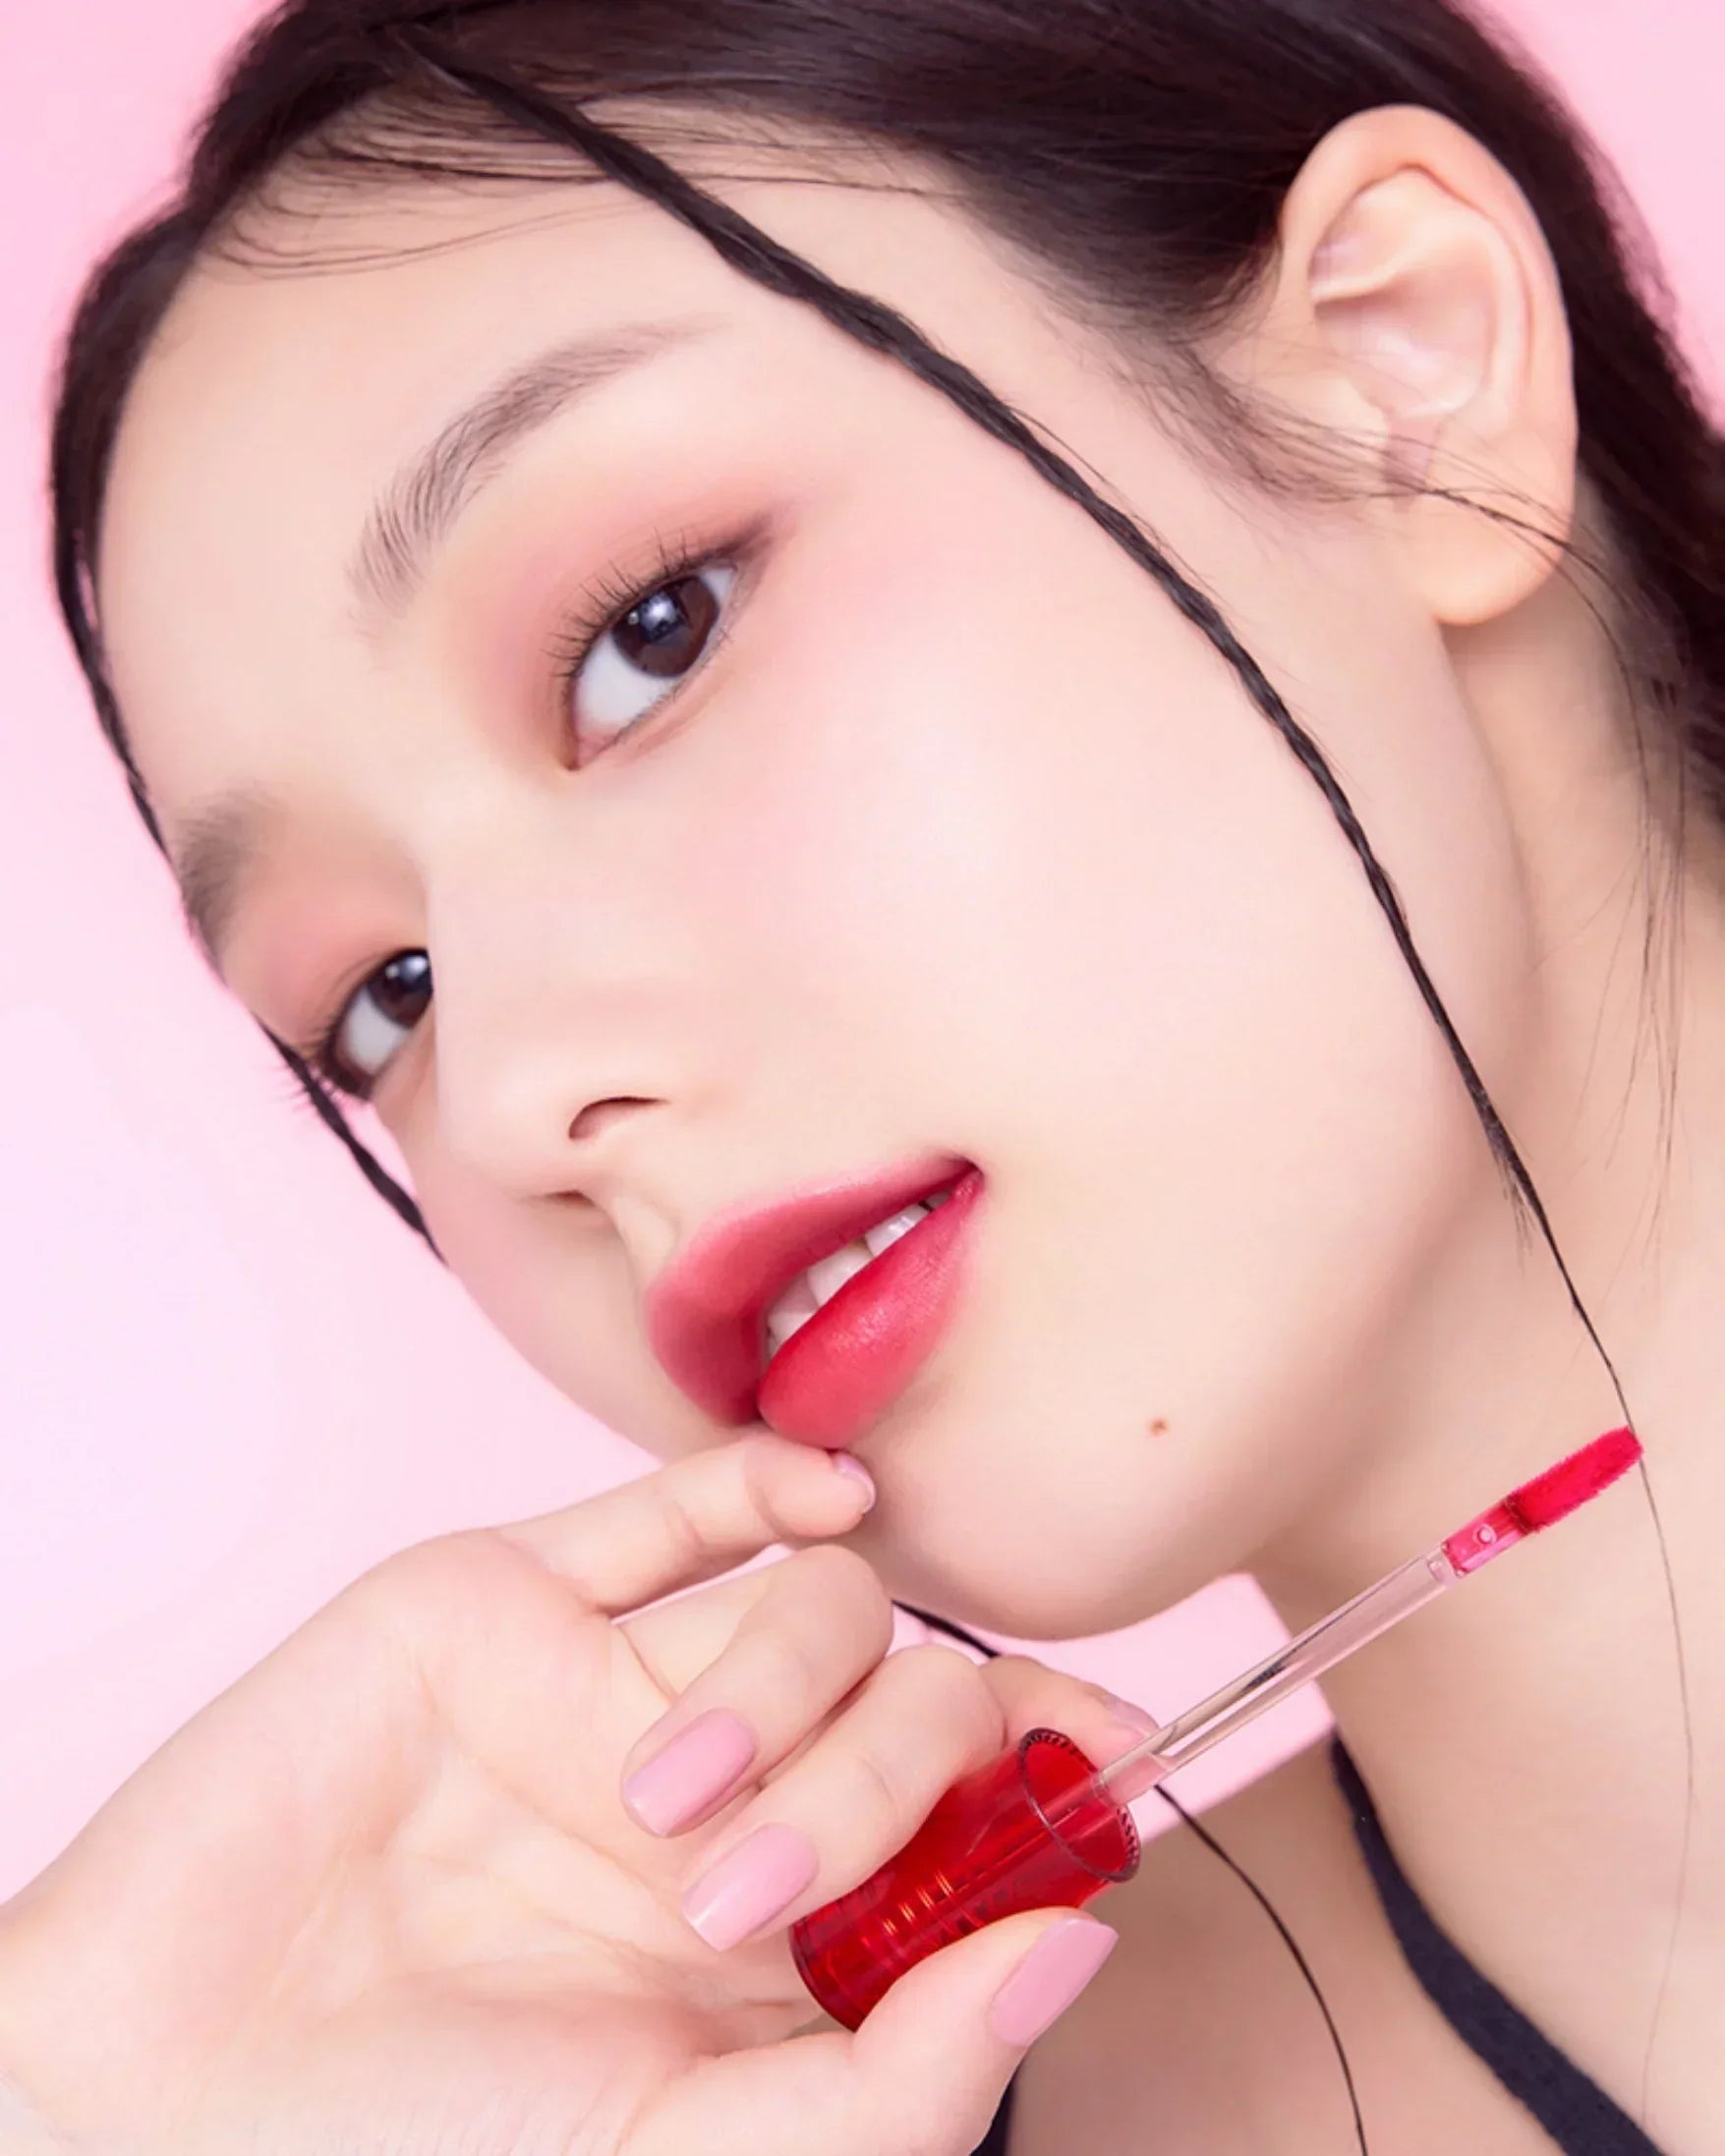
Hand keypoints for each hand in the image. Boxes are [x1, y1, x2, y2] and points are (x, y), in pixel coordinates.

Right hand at [0, 1433, 1142, 2155]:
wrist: (160, 2090)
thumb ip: (897, 2074)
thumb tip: (1077, 1941)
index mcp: (786, 1946)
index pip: (976, 1826)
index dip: (1058, 1782)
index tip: (1119, 1756)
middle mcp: (728, 1802)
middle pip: (915, 1705)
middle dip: (885, 1779)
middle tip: (752, 1892)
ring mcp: (622, 1691)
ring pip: (817, 1602)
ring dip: (791, 1683)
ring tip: (659, 1812)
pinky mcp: (513, 1604)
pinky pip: (673, 1509)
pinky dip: (765, 1481)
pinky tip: (826, 1502)